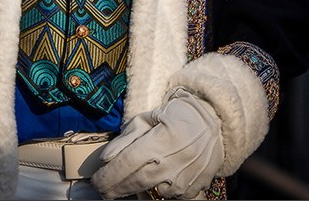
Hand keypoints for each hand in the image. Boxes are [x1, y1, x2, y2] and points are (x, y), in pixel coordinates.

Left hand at [92, 89, 223, 199]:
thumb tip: (106, 158)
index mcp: (161, 139)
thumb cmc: (175, 116)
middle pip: (135, 182)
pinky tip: (156, 179)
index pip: (126, 164)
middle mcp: (173, 162)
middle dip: (115, 188)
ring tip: (131, 180)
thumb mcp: (148, 118)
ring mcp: (185, 178)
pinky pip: (170, 197)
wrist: (212, 122)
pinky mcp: (193, 189)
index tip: (96, 181)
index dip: (108, 176)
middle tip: (104, 190)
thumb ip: (126, 138)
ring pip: (152, 192)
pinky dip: (159, 190)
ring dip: (138, 189)